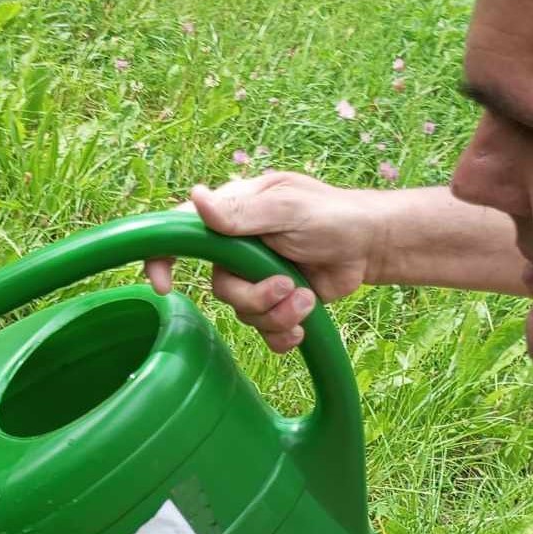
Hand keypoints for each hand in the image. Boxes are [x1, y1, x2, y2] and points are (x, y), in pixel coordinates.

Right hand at [143, 172, 383, 352]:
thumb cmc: (332, 215)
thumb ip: (241, 213)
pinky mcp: (276, 303)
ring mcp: (255, 278)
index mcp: (232, 215)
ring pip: (243, 313)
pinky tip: (302, 329)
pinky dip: (282, 335)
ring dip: (277, 315)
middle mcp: (236, 249)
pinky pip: (263, 331)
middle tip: (288, 286)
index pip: (182, 232)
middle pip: (220, 288)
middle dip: (255, 297)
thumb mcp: (287, 209)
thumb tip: (195, 198)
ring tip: (307, 299)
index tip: (163, 285)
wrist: (370, 246)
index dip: (162, 257)